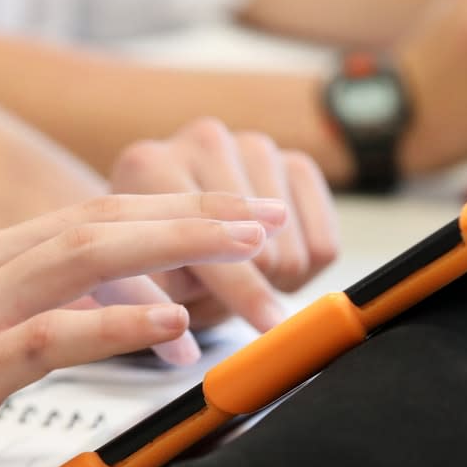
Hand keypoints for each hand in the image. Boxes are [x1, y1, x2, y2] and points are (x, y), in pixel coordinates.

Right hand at [0, 193, 278, 466]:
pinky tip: (171, 326)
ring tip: (245, 247)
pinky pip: (51, 333)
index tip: (222, 212)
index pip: (85, 216)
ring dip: (177, 245)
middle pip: (103, 217)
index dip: (163, 209)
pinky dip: (118, 323)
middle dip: (193, 210)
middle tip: (261, 212)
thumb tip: (67, 311)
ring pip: (89, 254)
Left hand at [110, 118, 338, 332]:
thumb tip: (184, 319)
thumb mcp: (140, 282)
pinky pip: (325, 244)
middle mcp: (202, 141)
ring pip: (295, 250)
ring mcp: (253, 145)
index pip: (206, 236)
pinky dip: (308, 269)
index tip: (269, 325)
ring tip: (248, 278)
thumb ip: (161, 294)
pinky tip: (278, 263)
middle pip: (262, 248)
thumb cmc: (153, 259)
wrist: (173, 224)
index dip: (239, 288)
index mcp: (148, 166)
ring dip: (279, 281)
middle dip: (255, 291)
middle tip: (228, 300)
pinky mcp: (296, 162)